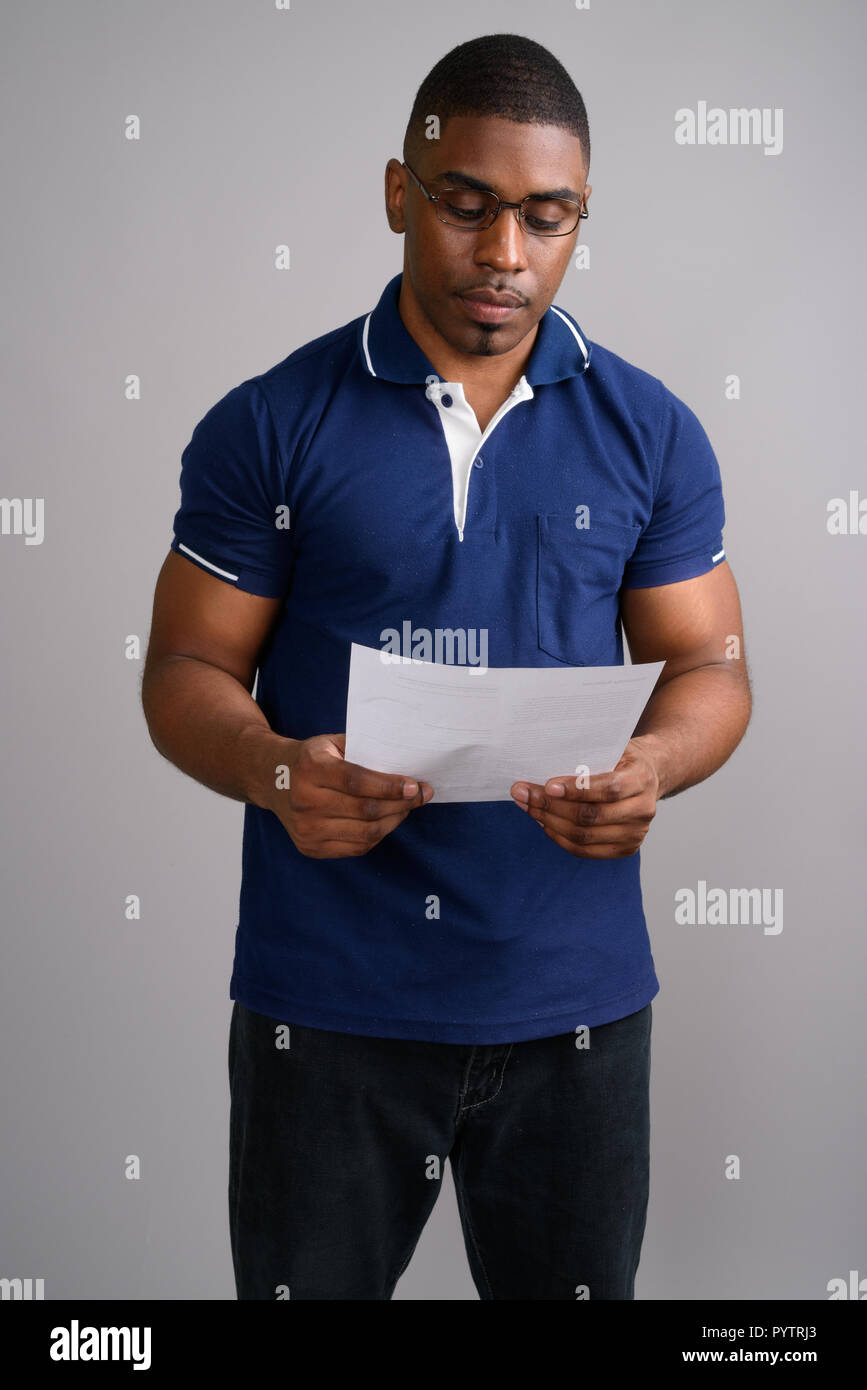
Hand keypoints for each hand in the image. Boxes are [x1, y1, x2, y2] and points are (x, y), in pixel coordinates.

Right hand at [271, 733, 433, 858]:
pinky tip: (387, 821)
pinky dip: (378, 835)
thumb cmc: (311, 758)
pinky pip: (356, 847)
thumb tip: (407, 764)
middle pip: (365, 810)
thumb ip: (364, 750)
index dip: (389, 786)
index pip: (356, 781)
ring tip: (407, 808)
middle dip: (401, 804)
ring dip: (394, 821)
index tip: (415, 786)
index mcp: (311, 768)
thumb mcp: (332, 743)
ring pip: (365, 833)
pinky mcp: (310, 847)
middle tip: (421, 795)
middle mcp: (305, 801)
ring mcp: (306, 828)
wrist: (272, 779)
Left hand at [509, 737, 660, 858]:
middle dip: (551, 806)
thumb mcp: (610, 748)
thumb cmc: (621, 759)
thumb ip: (586, 756)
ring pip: (583, 836)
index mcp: (641, 779)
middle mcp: (643, 809)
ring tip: (527, 806)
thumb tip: (543, 764)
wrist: (647, 777)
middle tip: (523, 793)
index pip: (609, 789)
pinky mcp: (625, 849)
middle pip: (591, 816)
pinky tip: (543, 822)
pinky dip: (559, 837)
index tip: (548, 786)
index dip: (577, 790)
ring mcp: (635, 833)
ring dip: (549, 821)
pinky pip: (584, 850)